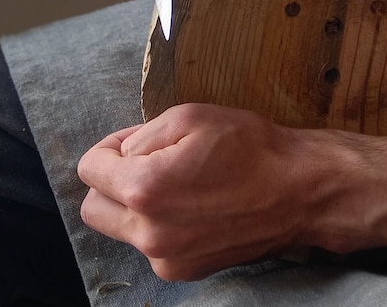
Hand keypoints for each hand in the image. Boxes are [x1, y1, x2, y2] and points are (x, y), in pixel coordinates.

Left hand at [77, 103, 317, 280]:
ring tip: (174, 181)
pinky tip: (190, 203)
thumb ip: (139, 136)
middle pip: (93, 207)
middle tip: (146, 161)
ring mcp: (166, 257)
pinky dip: (157, 224)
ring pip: (119, 228)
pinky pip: (149, 245)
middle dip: (110, 181)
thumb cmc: (247, 146)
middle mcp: (148, 233)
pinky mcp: (183, 271)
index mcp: (143, 190)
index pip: (88, 170)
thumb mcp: (187, 117)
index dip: (108, 147)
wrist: (298, 191)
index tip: (134, 142)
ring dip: (132, 204)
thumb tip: (120, 154)